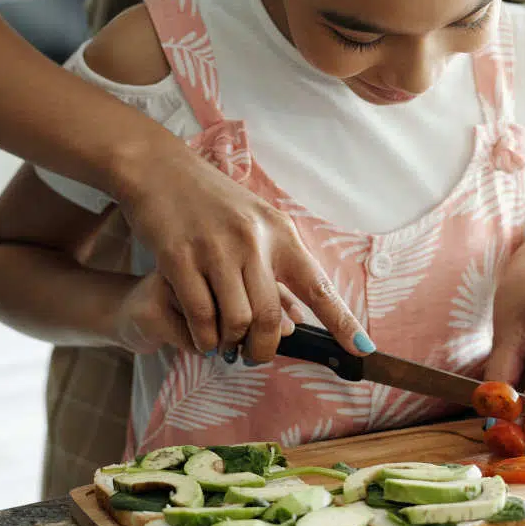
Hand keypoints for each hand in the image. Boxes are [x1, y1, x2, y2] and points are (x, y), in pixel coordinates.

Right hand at [117, 133, 373, 362]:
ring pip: (237, 321)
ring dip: (231, 344)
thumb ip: (275, 268)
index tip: (363, 350)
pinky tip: (204, 336)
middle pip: (271, 317)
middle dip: (265, 349)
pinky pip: (201, 316)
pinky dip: (205, 337)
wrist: (160, 169)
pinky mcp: (179, 257)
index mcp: (279, 231)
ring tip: (224, 344)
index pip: (318, 285)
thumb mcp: (253, 224)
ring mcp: (216, 248)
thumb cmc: (210, 200)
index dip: (342, 321)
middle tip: (254, 356)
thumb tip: (296, 322)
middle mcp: (253, 240)